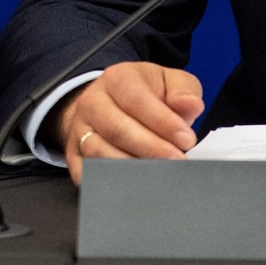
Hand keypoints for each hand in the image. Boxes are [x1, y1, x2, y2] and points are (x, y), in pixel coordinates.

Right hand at [54, 62, 203, 184]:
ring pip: (99, 152)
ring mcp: (79, 130)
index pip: (135, 98)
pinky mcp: (74, 155)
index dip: (162, 121)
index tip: (186, 139)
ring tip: (160, 175)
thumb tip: (191, 106)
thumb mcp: (169, 83)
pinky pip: (86, 173)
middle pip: (116, 128)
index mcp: (116, 78)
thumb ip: (183, 91)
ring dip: (132, 168)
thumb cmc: (146, 95)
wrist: (111, 104)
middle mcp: (91, 102)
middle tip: (177, 162)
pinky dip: (109, 182)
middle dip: (150, 148)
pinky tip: (135, 186)